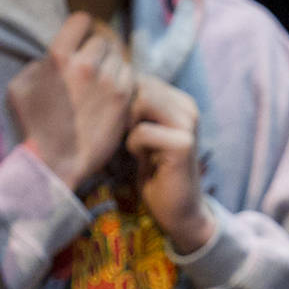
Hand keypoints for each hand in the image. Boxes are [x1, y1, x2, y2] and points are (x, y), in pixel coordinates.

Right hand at [8, 11, 135, 190]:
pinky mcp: (124, 99)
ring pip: (119, 57)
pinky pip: (130, 76)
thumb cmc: (32, 127)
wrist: (54, 163)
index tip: (80, 41)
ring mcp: (109, 81)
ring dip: (111, 66)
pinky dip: (123, 82)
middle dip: (96, 51)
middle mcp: (86, 64)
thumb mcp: (19, 88)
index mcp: (59, 56)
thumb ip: (37, 64)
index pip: (82, 20)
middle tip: (91, 67)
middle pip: (103, 40)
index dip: (81, 29)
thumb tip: (51, 57)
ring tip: (101, 83)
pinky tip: (112, 95)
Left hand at [127, 76, 213, 252]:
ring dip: (127, 127)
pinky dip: (134, 147)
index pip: (138, 78)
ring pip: (139, 103)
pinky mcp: (183, 144)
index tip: (115, 125)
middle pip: (138, 86)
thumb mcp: (139, 132)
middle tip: (122, 138)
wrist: (176, 209)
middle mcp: (187, 106)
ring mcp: (188, 123)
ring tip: (134, 147)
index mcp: (178, 100)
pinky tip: (143, 161)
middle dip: (120, 111)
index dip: (118, 98)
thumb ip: (130, 107)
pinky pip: (141, 132)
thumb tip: (99, 82)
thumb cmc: (150, 170)